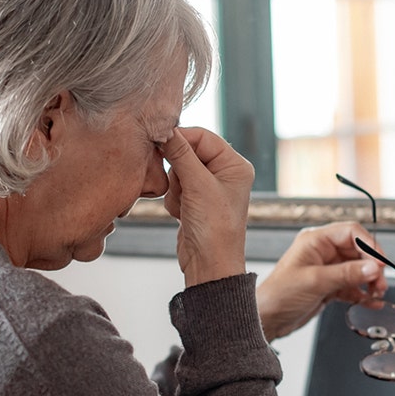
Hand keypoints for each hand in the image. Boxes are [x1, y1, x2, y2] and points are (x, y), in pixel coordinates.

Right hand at [160, 127, 254, 286]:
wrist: (209, 265)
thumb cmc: (214, 228)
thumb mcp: (198, 185)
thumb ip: (180, 154)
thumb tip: (164, 129)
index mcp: (235, 165)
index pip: (202, 136)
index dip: (180, 139)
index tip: (159, 143)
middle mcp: (224, 174)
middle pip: (188, 152)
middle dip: (178, 170)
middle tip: (182, 187)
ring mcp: (208, 188)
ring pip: (177, 171)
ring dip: (175, 187)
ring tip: (185, 206)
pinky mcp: (195, 201)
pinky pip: (174, 188)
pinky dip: (173, 200)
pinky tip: (182, 215)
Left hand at [255, 222, 387, 340]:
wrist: (266, 320)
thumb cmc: (278, 295)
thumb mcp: (315, 281)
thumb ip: (346, 274)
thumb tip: (373, 267)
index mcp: (315, 241)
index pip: (351, 232)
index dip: (369, 245)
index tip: (380, 262)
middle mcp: (322, 252)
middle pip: (358, 251)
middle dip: (372, 266)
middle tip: (380, 282)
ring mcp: (327, 269)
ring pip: (358, 269)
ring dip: (370, 281)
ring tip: (377, 293)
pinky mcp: (329, 287)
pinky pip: (352, 286)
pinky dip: (363, 294)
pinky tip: (371, 302)